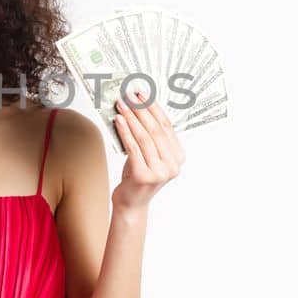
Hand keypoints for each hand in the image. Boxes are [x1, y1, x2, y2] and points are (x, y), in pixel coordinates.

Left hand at [111, 90, 184, 209]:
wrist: (132, 203)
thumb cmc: (138, 175)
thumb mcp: (148, 154)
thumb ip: (150, 136)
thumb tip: (138, 106)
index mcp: (178, 156)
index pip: (167, 126)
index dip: (154, 108)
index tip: (142, 94)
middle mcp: (173, 165)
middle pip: (156, 130)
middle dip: (141, 110)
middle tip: (130, 96)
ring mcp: (160, 172)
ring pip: (144, 137)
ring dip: (131, 118)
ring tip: (121, 105)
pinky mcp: (145, 176)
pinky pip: (133, 148)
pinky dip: (125, 132)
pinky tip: (119, 121)